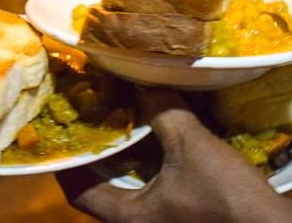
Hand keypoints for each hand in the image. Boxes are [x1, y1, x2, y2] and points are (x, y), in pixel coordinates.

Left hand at [56, 87, 291, 222]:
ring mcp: (165, 222)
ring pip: (135, 189)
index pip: (80, 193)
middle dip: (102, 156)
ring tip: (129, 124)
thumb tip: (144, 83)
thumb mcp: (192, 147)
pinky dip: (155, 165)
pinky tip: (166, 140)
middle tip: (98, 123)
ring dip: (131, 159)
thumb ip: (164, 112)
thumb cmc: (226, 197)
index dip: (67, 166)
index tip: (65, 140)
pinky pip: (159, 190)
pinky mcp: (187, 216)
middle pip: (106, 190)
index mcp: (131, 219)